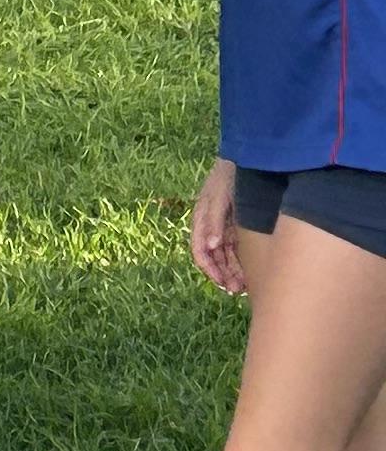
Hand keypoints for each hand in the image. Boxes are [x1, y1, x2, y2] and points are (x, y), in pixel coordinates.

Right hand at [189, 157, 245, 296]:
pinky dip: (240, 262)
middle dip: (222, 275)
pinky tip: (249, 273)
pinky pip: (236, 250)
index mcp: (201, 220)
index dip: (209, 269)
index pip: (199, 251)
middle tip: (235, 290)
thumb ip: (214, 220)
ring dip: (231, 272)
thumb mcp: (220, 197)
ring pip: (225, 256)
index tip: (221, 282)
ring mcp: (224, 227)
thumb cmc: (229, 176)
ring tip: (244, 287)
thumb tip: (210, 245)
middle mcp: (211, 226)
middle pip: (213, 257)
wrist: (249, 159)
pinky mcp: (237, 226)